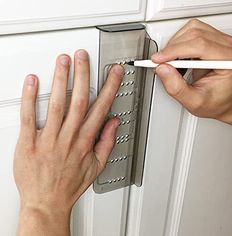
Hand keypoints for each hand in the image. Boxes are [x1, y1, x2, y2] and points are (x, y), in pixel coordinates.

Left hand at [14, 50, 123, 235]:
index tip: (114, 73)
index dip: (109, 88)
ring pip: (57, 104)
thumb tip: (113, 123)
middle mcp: (69, 137)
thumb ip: (106, 142)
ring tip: (63, 61)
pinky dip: (31, 98)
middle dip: (83, 75)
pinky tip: (33, 81)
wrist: (47, 202)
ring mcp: (48, 139)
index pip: (101, 108)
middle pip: (79, 100)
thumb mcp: (96, 167)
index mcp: (85, 142)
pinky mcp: (29, 143)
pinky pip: (30, 117)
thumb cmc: (69, 185)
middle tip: (83, 57)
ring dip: (61, 80)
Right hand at [152, 19, 231, 125]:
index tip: (158, 60)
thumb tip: (162, 69)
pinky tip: (179, 59)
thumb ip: (177, 88)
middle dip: (172, 48)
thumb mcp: (194, 102)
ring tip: (172, 63)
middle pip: (195, 33)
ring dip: (175, 45)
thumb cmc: (215, 103)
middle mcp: (229, 47)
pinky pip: (194, 32)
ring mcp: (223, 41)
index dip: (174, 50)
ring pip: (193, 29)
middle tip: (160, 64)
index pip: (199, 45)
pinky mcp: (214, 40)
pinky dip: (180, 44)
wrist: (224, 101)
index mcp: (228, 62)